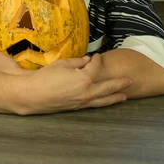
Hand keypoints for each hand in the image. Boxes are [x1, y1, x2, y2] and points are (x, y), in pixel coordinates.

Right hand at [16, 55, 132, 114]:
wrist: (33, 95)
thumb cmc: (45, 77)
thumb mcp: (62, 64)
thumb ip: (77, 62)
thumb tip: (87, 60)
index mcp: (83, 78)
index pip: (95, 67)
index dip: (97, 60)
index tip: (97, 56)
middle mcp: (86, 92)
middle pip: (107, 87)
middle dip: (119, 83)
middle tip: (130, 80)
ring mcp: (82, 102)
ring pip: (103, 100)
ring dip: (115, 97)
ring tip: (125, 96)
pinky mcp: (76, 107)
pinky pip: (93, 105)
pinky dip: (102, 103)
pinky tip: (105, 102)